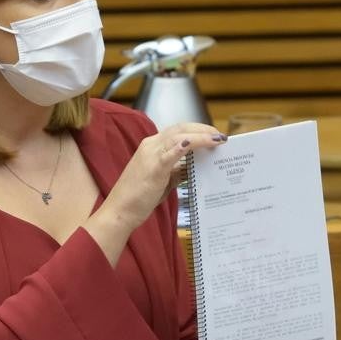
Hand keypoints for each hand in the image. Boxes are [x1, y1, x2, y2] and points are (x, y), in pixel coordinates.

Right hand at [102, 123, 225, 231]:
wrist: (120, 211)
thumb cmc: (138, 198)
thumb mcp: (161, 181)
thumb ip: (175, 172)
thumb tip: (191, 169)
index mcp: (151, 146)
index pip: (177, 131)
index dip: (197, 130)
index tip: (213, 135)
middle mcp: (150, 145)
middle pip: (180, 128)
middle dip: (203, 128)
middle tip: (220, 135)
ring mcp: (151, 155)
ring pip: (179, 136)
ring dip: (201, 136)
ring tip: (217, 139)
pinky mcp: (153, 168)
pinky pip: (170, 152)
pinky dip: (183, 146)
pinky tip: (195, 143)